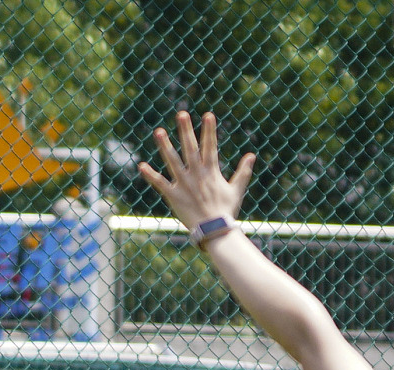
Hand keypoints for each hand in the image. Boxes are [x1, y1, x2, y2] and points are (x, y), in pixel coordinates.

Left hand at [139, 111, 255, 233]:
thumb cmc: (226, 211)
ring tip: (158, 131)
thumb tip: (252, 155)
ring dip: (165, 146)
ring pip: (173, 161)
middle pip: (190, 148)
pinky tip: (141, 165)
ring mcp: (184, 184)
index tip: (208, 115)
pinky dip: (151, 175)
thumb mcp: (237, 190)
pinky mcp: (174, 195)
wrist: (214, 231)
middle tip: (182, 114)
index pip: (210, 146)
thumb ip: (243, 172)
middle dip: (186, 130)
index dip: (209, 130)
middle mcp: (196, 174)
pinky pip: (160, 183)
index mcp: (211, 172)